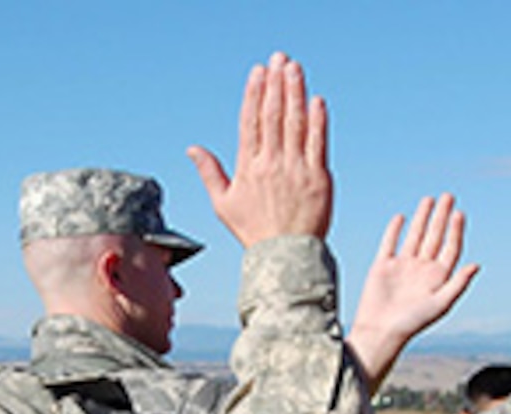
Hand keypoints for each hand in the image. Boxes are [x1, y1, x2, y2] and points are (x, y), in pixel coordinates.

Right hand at [188, 52, 331, 246]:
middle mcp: (271, 165)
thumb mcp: (224, 204)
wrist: (286, 257)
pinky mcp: (318, 178)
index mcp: (248, 168)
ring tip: (295, 68)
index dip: (254, 94)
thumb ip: (209, 172)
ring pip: (295, 123)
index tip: (258, 73)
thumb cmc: (254, 232)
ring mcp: (296, 170)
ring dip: (295, 92)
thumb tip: (192, 148)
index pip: (250, 122)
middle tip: (279, 59)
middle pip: (273, 116)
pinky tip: (316, 99)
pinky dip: (317, 120)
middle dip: (276, 84)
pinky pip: (318, 143)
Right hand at [346, 194, 479, 390]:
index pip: (450, 248)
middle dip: (441, 217)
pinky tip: (401, 217)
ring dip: (422, 218)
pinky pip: (390, 243)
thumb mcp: (440, 304)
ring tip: (429, 199)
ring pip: (415, 236)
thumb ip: (458, 284)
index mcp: (437, 278)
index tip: (458, 213)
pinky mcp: (382, 266)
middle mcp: (421, 270)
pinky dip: (394, 230)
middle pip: (435, 237)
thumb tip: (477, 265)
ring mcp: (402, 267)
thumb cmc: (412, 323)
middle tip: (449, 196)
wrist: (380, 331)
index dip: (456, 231)